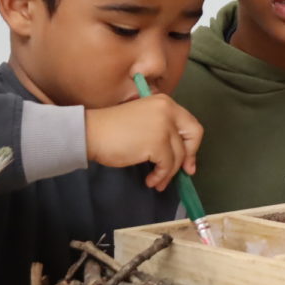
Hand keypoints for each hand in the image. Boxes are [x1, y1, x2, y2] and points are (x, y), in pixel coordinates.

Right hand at [85, 95, 203, 190]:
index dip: (192, 144)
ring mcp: (163, 126)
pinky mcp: (157, 143)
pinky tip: (150, 180)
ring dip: (169, 173)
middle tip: (183, 172)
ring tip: (157, 181)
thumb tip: (182, 155)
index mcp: (165, 103)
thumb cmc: (112, 130)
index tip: (187, 160)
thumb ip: (163, 130)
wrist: (90, 133)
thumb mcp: (144, 121)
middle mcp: (168, 110)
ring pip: (178, 155)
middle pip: (193, 135)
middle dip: (189, 156)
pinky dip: (160, 176)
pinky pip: (167, 165)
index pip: (190, 123)